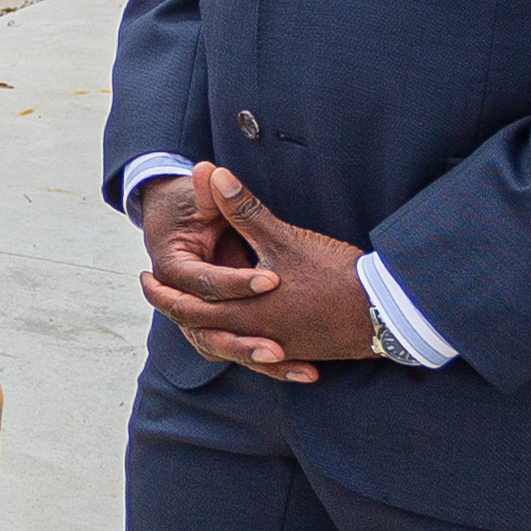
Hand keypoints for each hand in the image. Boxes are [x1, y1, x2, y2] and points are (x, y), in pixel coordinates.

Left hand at [136, 162, 377, 384]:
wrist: (385, 311)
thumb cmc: (333, 275)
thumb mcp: (283, 239)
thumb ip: (245, 211)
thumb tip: (216, 177)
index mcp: (243, 310)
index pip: (186, 307)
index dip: (162, 293)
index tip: (145, 278)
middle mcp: (254, 334)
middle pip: (201, 329)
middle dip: (175, 310)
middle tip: (156, 291)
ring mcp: (277, 345)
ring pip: (229, 344)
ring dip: (208, 328)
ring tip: (195, 311)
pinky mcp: (299, 350)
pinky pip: (260, 353)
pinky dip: (243, 344)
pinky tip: (244, 335)